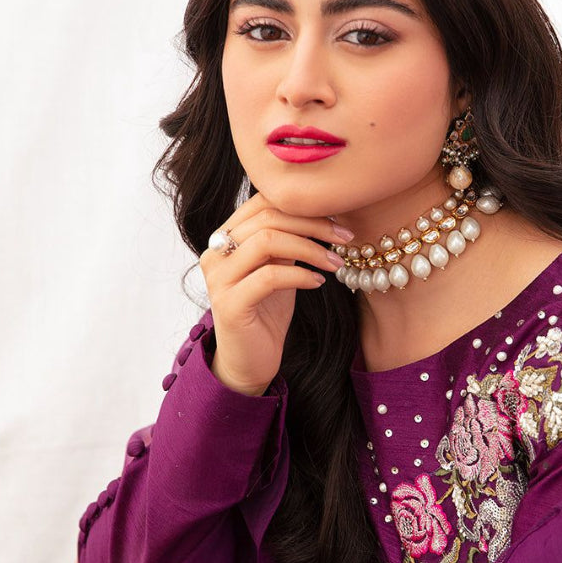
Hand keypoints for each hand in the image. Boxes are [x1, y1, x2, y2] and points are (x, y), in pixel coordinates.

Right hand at [200, 190, 351, 394]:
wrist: (249, 360)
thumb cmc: (266, 311)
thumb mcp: (279, 267)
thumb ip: (287, 240)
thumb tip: (322, 211)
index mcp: (225, 237)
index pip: (262, 202)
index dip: (303, 205)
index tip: (338, 218)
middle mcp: (215, 252)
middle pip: (267, 218)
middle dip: (313, 224)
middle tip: (346, 238)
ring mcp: (218, 278)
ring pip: (267, 242)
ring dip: (310, 249)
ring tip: (335, 262)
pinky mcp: (228, 304)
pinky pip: (269, 277)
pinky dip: (300, 275)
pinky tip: (318, 283)